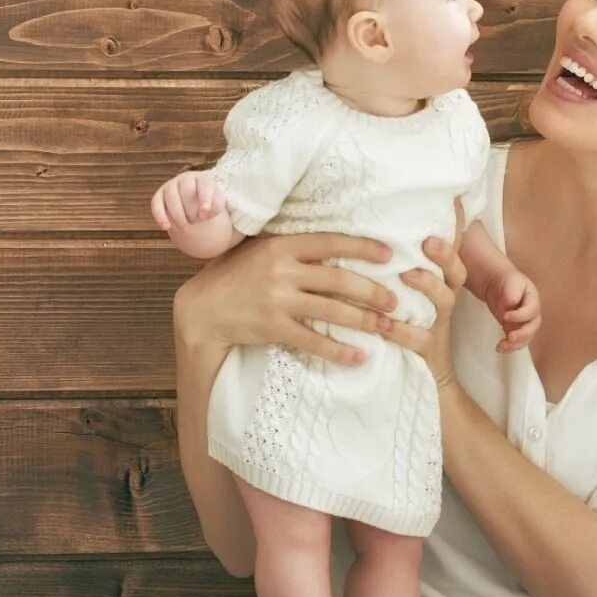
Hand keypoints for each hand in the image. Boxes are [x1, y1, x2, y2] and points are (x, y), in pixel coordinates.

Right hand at [151, 170, 236, 259]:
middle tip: (197, 223)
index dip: (205, 199)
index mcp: (204, 178)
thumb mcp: (219, 205)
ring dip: (178, 215)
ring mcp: (171, 186)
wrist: (197, 207)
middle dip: (191, 210)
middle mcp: (186, 179)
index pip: (205, 185)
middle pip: (186, 192)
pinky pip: (156, 203)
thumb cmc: (211, 206)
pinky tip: (166, 227)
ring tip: (185, 228)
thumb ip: (217, 207)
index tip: (205, 215)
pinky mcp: (160, 195)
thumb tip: (207, 212)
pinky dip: (159, 215)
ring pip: (171, 197)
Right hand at [173, 230, 398, 366]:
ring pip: (332, 310)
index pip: (330, 242)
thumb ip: (288, 245)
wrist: (201, 309)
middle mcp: (282, 270)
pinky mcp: (273, 327)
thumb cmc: (233, 275)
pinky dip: (338, 350)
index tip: (388, 255)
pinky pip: (313, 340)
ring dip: (365, 320)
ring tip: (387, 326)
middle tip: (395, 300)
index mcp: (281, 245)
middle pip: (339, 280)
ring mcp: (278, 300)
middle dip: (372, 291)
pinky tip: (359, 356)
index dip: (362, 247)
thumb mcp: (257, 249)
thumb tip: (328, 240)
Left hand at [381, 199, 467, 392]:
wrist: (427, 377)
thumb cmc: (410, 325)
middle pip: (455, 273)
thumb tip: (393, 228)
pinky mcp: (428, 350)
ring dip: (426, 285)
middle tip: (428, 240)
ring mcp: (439, 325)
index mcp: (441, 285)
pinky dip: (400, 330)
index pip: (454, 254)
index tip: (450, 206)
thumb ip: (402, 264)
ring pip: (442, 301)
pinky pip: (418, 339)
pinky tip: (383, 323)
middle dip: (444, 255)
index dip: (454, 231)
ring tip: (405, 274)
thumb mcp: (408, 293)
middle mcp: (444, 302)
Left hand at [491, 269, 540, 353]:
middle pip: (533, 327)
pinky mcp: (516, 330)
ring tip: (501, 346)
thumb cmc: (506, 281)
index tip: (505, 316)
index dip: (520, 316)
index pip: (531, 310)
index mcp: (533, 299)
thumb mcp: (510, 282)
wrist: (497, 284)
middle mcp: (532, 313)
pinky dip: (510, 347)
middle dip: (522, 334)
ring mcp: (525, 323)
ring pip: (526, 337)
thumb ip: (512, 293)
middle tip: (510, 337)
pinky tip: (500, 348)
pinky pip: (517, 342)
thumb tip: (511, 305)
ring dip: (515, 344)